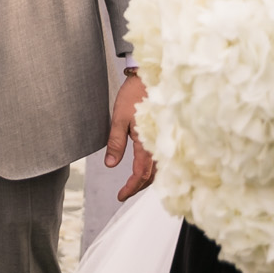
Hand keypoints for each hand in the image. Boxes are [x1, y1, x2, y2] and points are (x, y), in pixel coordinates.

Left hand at [106, 71, 155, 201]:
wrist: (150, 76)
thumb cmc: (134, 95)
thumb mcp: (118, 118)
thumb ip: (115, 143)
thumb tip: (109, 165)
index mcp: (147, 143)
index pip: (140, 174)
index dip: (130, 188)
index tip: (120, 196)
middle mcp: (158, 144)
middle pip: (151, 175)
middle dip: (138, 187)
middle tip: (125, 193)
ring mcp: (163, 139)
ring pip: (158, 168)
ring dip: (147, 179)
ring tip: (134, 183)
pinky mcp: (164, 133)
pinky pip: (161, 157)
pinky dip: (154, 168)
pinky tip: (147, 167)